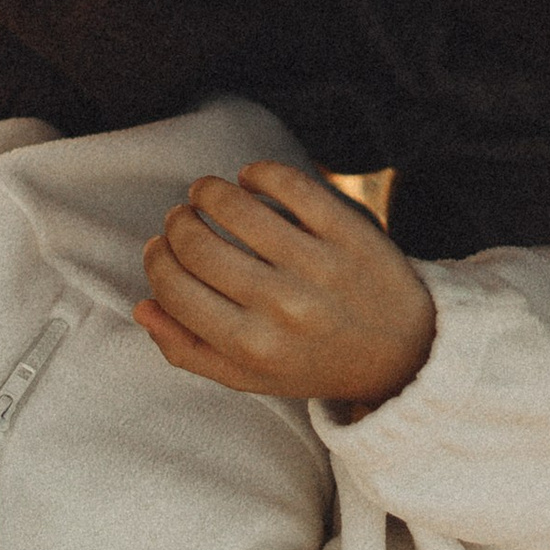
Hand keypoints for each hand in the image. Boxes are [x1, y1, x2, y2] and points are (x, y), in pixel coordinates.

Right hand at [139, 160, 436, 415]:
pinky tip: (251, 180)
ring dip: (206, 191)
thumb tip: (143, 306)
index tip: (161, 248)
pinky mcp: (350, 232)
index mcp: (252, 348)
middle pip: (196, 244)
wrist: (405, 349)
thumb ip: (189, 350)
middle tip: (183, 219)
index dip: (157, 260)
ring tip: (206, 194)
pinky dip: (258, 172)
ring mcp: (320, 267)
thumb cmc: (314, 360)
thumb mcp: (249, 377)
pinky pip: (289, 184)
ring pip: (234, 206)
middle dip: (177, 223)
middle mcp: (284, 309)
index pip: (174, 288)